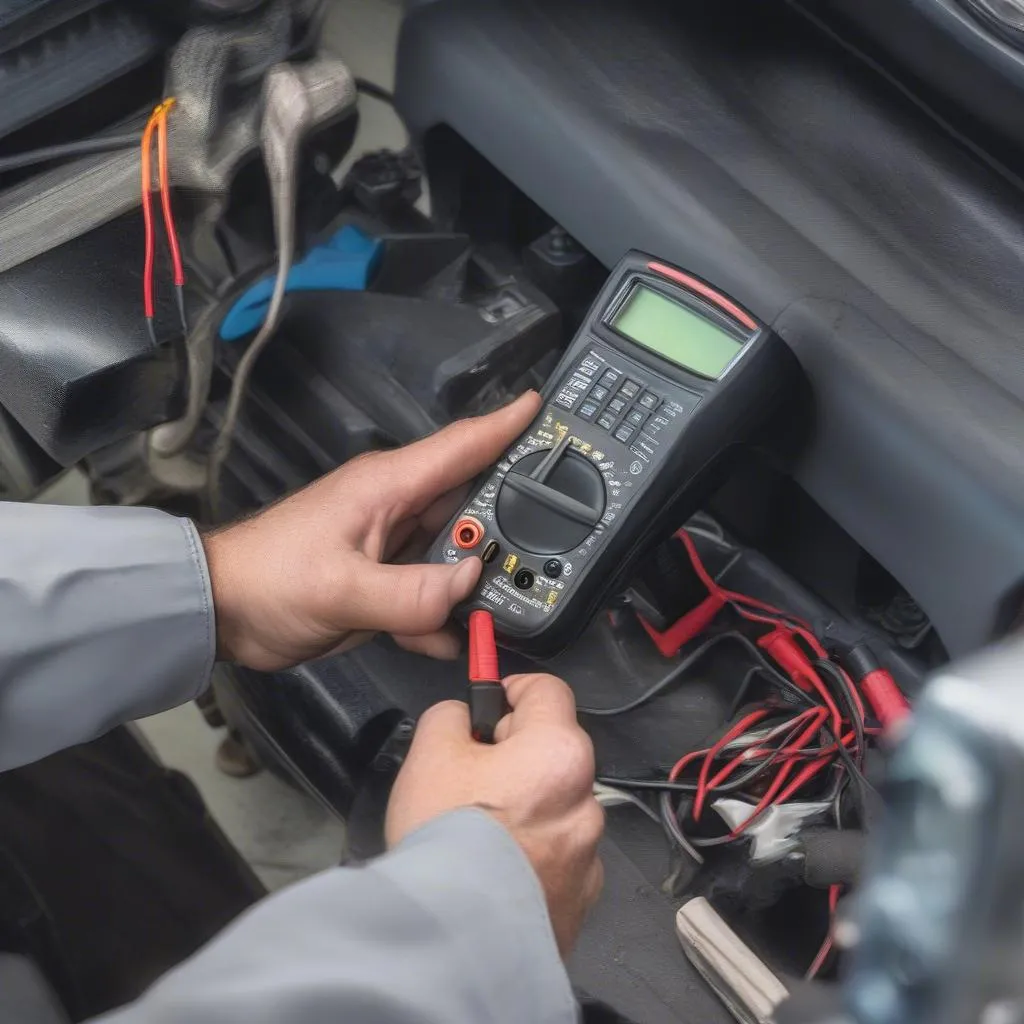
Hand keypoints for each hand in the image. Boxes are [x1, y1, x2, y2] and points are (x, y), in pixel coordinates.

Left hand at [204, 392, 541, 669]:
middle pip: (471, 504)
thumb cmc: (268, 578)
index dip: (506, 425)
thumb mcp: (340, 588)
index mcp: (388, 487)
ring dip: (476, 578)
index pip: (461, 445)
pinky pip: (432, 592)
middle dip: (509, 520)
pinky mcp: (386, 580)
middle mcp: (397, 508)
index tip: (546, 408)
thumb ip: (408, 593)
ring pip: (456, 552)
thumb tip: (468, 585)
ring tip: (506, 601)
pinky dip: (443, 615)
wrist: (223, 612)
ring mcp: (393, 545)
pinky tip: (447, 638)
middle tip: (551, 538)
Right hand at [386, 673, 603, 955]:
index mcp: (559, 753)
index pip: (549, 690)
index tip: (491, 700)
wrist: (455, 937)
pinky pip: (556, 858)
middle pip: (552, 754)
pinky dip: (530, 856)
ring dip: (525, 809)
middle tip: (469, 773)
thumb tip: (461, 718)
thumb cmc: (447, 841)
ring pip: (554, 809)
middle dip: (514, 755)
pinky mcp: (579, 899)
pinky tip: (491, 869)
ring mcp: (588, 855)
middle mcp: (587, 801)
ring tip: (476, 831)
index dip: (513, 688)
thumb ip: (451, 717)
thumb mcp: (429, 752)